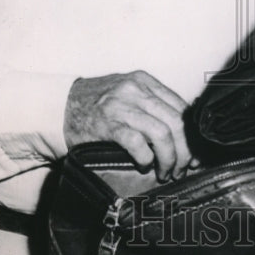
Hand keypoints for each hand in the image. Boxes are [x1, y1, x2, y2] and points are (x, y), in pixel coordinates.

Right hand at [64, 70, 191, 180]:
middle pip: (176, 122)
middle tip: (182, 168)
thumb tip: (182, 135)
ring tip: (165, 172)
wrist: (60, 106)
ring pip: (161, 133)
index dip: (192, 135)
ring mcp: (121, 105)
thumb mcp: (128, 94)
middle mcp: (136, 89)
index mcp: (145, 81)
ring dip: (169, 158)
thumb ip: (152, 106)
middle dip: (184, 151)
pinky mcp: (107, 124)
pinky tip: (145, 166)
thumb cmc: (97, 105)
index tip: (194, 154)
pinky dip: (147, 158)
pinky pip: (137, 143)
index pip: (181, 108)